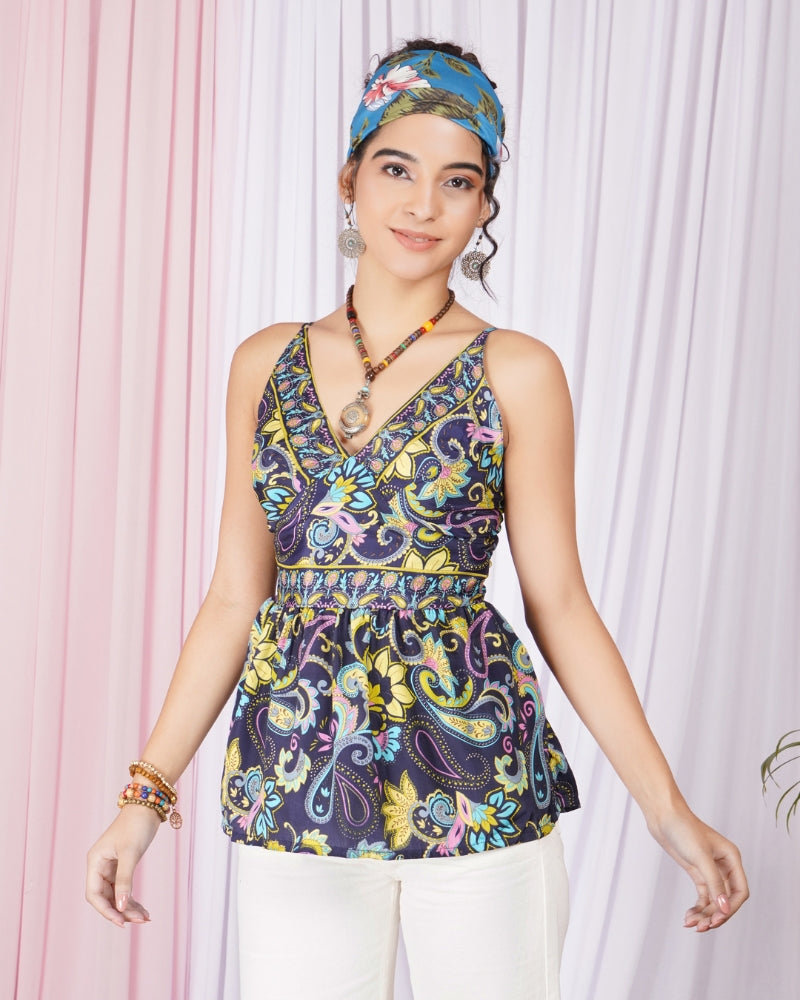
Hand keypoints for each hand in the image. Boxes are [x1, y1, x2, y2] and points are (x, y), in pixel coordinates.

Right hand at [86, 805, 161, 927]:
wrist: (148, 805)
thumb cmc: (136, 825)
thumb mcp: (130, 853)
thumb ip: (125, 880)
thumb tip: (121, 907)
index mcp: (95, 862)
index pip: (94, 895)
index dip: (106, 910)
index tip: (122, 922)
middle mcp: (99, 866)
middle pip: (105, 898)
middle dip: (122, 910)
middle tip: (141, 920)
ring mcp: (110, 866)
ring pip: (116, 895)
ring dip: (129, 907)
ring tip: (145, 917)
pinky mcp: (122, 865)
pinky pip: (124, 888)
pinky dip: (132, 899)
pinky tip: (143, 910)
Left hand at [649, 806, 748, 931]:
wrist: (663, 816)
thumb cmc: (683, 829)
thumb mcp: (700, 857)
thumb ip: (714, 883)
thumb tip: (724, 909)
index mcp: (732, 858)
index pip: (740, 891)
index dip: (731, 908)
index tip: (717, 919)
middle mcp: (724, 866)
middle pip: (726, 899)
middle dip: (716, 915)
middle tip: (702, 927)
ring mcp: (710, 870)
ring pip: (714, 900)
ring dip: (705, 914)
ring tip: (691, 924)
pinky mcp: (697, 872)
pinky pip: (703, 896)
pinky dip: (698, 908)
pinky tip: (689, 917)